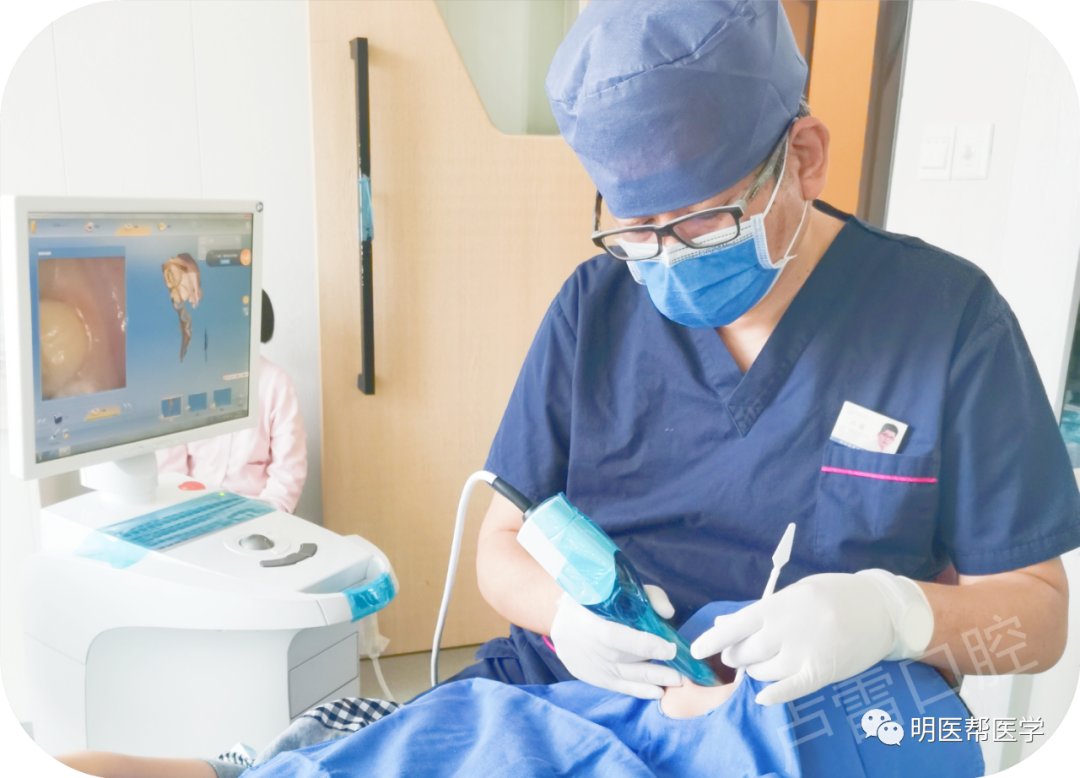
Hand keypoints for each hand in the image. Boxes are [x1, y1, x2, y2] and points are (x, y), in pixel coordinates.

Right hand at [549, 585, 682, 698]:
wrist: (561, 617)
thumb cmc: (596, 597)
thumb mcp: (618, 586)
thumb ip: (646, 597)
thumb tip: (668, 614)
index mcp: (586, 618)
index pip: (615, 637)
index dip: (643, 644)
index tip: (670, 648)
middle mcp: (583, 645)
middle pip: (621, 661)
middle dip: (653, 669)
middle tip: (680, 675)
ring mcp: (584, 663)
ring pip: (620, 676)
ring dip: (649, 682)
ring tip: (674, 683)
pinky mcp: (587, 676)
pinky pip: (614, 686)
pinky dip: (636, 690)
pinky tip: (655, 691)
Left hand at [690, 570, 932, 705]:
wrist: (880, 608)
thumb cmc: (833, 596)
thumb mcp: (794, 594)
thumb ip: (760, 611)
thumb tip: (723, 625)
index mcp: (777, 606)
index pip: (734, 626)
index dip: (711, 640)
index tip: (696, 651)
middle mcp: (785, 630)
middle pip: (745, 653)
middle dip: (736, 657)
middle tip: (740, 654)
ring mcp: (803, 653)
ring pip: (763, 673)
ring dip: (756, 671)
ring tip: (765, 662)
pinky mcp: (820, 673)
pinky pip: (787, 690)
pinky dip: (772, 695)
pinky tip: (763, 696)